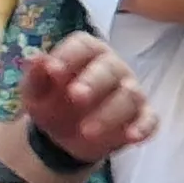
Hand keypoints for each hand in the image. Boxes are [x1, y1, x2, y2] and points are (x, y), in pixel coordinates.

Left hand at [20, 33, 156, 168]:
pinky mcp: (141, 116)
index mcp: (87, 54)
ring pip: (129, 96)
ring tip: (86, 131)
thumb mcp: (35, 91)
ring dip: (109, 113)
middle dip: (93, 82)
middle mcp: (113, 68)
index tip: (52, 70)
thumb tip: (35, 58)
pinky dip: (143, 127)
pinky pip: (149, 119)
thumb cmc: (51, 101)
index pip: (83, 45)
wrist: (61, 135)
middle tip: (75, 96)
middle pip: (109, 68)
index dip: (69, 56)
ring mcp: (129, 92)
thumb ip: (35, 75)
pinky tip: (131, 137)